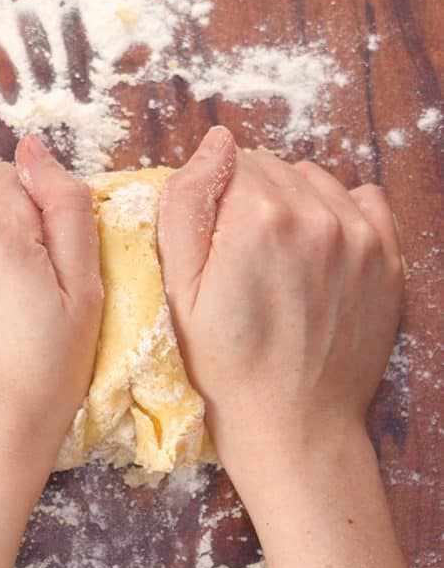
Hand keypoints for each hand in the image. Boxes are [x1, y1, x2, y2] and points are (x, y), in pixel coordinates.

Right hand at [158, 129, 403, 500]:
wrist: (294, 426)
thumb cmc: (225, 364)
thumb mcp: (178, 287)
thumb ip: (188, 201)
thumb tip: (217, 141)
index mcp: (260, 217)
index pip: (232, 163)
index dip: (215, 199)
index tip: (215, 244)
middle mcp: (318, 216)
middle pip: (274, 169)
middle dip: (252, 200)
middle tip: (242, 259)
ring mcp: (360, 237)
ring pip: (315, 182)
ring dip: (294, 204)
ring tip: (279, 260)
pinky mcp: (388, 259)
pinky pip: (363, 201)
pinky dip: (339, 214)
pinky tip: (318, 253)